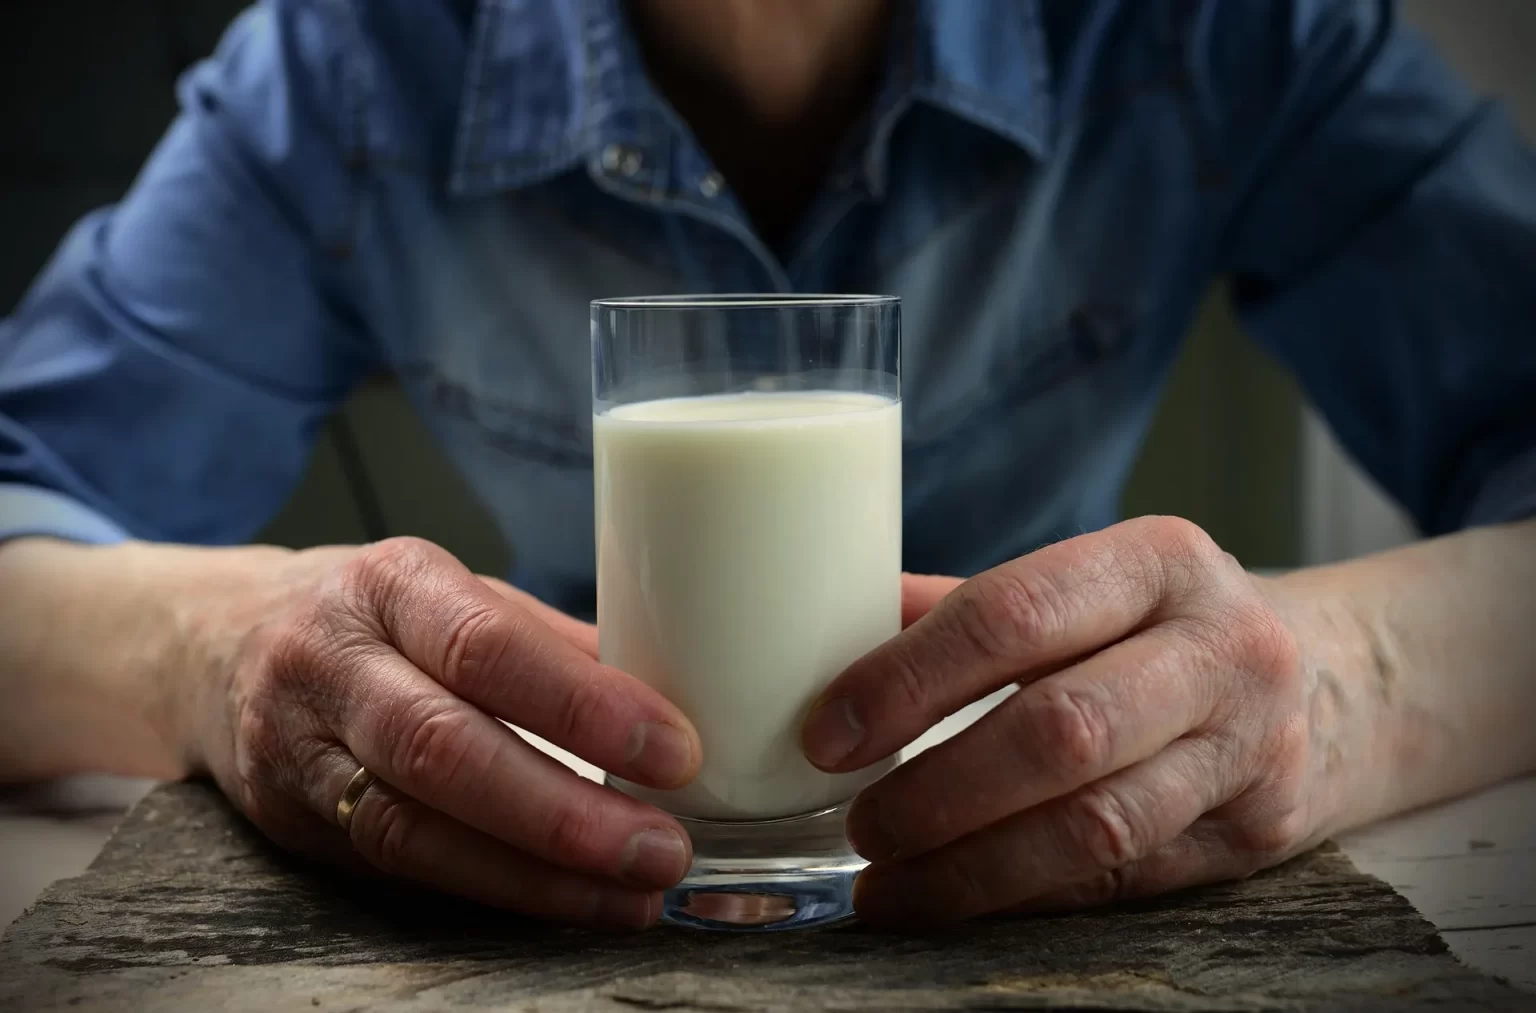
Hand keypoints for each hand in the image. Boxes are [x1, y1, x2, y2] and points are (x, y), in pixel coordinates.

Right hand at [180, 537, 700, 927]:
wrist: (212, 644)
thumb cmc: (371, 613)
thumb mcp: (454, 590)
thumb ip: (550, 641)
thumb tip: (673, 694)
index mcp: (390, 584)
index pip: (487, 646)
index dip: (584, 705)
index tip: (674, 749)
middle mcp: (332, 662)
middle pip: (445, 749)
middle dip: (565, 814)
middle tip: (661, 849)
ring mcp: (298, 749)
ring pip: (414, 829)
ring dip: (536, 877)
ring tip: (630, 896)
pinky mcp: (292, 822)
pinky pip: (397, 867)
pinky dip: (490, 890)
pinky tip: (564, 902)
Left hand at [804, 516, 1328, 923]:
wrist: (1331, 679)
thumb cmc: (1163, 625)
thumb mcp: (1088, 585)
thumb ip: (967, 609)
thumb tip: (822, 632)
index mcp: (1158, 559)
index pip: (1014, 615)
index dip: (909, 680)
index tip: (828, 733)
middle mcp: (1220, 647)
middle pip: (1059, 730)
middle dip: (938, 790)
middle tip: (859, 825)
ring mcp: (1252, 746)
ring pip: (1096, 826)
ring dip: (973, 868)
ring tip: (888, 887)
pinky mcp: (1258, 832)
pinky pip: (1124, 881)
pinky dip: (1028, 897)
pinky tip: (958, 902)